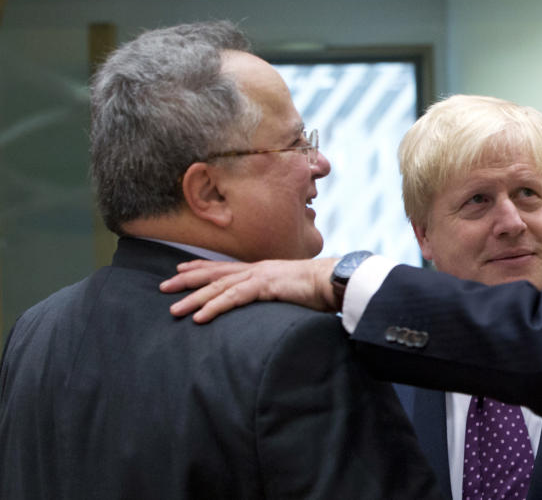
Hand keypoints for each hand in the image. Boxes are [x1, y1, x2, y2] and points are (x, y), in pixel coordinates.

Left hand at [159, 258, 338, 322]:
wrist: (335, 281)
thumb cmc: (318, 289)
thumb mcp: (290, 291)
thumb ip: (276, 296)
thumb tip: (271, 306)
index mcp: (262, 270)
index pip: (225, 267)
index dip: (202, 267)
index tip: (181, 269)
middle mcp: (257, 269)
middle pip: (215, 274)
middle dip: (187, 280)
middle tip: (163, 287)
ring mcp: (260, 276)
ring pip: (219, 286)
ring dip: (194, 298)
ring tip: (173, 310)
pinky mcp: (266, 286)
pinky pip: (234, 298)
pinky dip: (215, 306)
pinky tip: (200, 316)